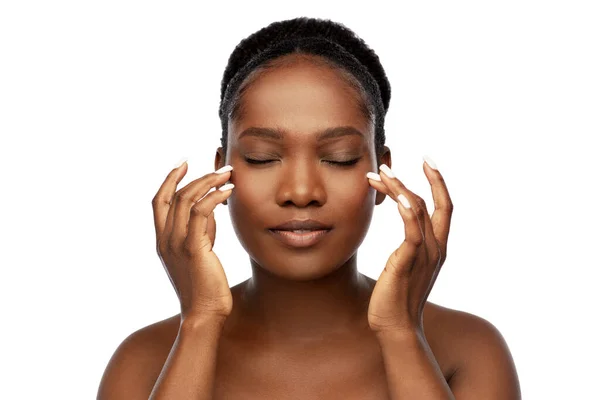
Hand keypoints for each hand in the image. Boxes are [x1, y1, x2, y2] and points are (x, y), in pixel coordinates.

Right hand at [152, 160, 234, 321]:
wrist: (204, 314)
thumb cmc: (205, 285)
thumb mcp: (199, 252)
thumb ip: (201, 230)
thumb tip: (210, 207)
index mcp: (162, 240)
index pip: (158, 201)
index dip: (169, 179)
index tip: (183, 162)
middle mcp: (165, 240)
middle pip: (174, 196)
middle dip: (196, 176)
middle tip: (221, 168)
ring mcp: (177, 244)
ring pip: (187, 200)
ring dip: (209, 182)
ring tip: (228, 175)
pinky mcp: (193, 249)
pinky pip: (201, 213)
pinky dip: (214, 197)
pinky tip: (228, 192)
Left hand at [366, 158, 452, 334]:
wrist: (395, 327)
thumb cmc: (396, 296)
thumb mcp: (405, 264)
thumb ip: (409, 244)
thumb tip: (403, 227)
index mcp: (438, 247)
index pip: (444, 207)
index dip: (439, 182)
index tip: (427, 160)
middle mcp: (436, 248)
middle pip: (431, 203)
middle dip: (412, 179)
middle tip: (386, 166)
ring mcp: (424, 256)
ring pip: (417, 211)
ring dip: (397, 189)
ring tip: (376, 176)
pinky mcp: (408, 263)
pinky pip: (411, 232)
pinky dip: (406, 213)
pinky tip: (396, 198)